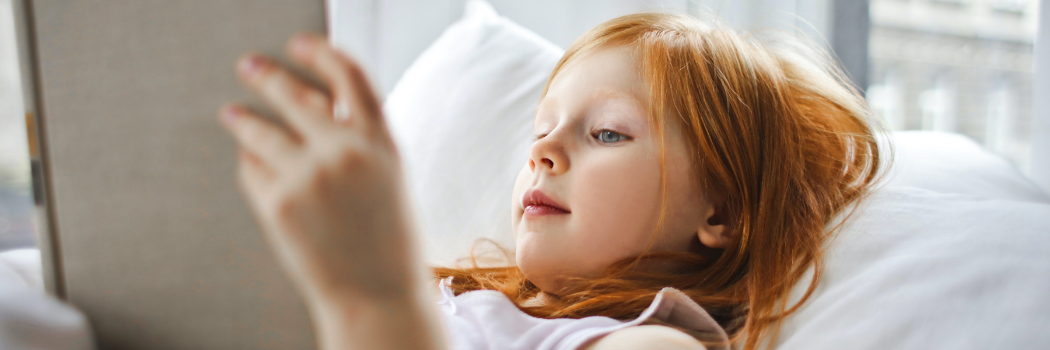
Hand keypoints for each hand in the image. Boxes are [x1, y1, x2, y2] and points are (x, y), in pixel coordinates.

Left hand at [217, 34, 418, 303]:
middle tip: (250, 67)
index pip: (349, 75)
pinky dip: (252, 166)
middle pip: (294, 94)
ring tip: (232, 114)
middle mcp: (344, 152)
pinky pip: (253, 171)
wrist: (377, 297)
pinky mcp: (277, 203)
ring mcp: (308, 176)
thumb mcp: (389, 179)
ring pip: (261, 130)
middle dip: (267, 76)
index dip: (322, 53)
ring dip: (244, 118)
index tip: (301, 45)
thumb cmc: (388, 243)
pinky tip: (254, 168)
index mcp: (381, 142)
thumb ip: (360, 140)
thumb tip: (318, 104)